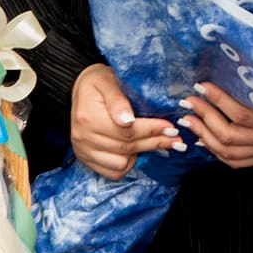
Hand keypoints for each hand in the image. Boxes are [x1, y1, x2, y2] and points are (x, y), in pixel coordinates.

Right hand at [69, 64, 180, 179]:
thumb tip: (127, 121)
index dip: (151, 130)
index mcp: (88, 117)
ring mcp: (84, 151)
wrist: (78, 89)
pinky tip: (135, 152)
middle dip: (154, 142)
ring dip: (140, 154)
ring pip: (121, 164)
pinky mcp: (86, 159)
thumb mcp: (107, 81)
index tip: (170, 127)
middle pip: (126, 147)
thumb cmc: (97, 82)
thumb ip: (118, 100)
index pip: (126, 131)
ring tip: (155, 142)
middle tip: (175, 138)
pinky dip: (126, 165)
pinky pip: (112, 172)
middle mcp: (83, 137)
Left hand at [179, 82, 252, 169]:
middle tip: (189, 100)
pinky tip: (203, 140)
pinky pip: (234, 161)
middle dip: (204, 116)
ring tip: (189, 120)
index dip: (219, 100)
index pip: (241, 113)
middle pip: (228, 133)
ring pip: (227, 150)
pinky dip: (215, 152)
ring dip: (204, 134)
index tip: (203, 85)